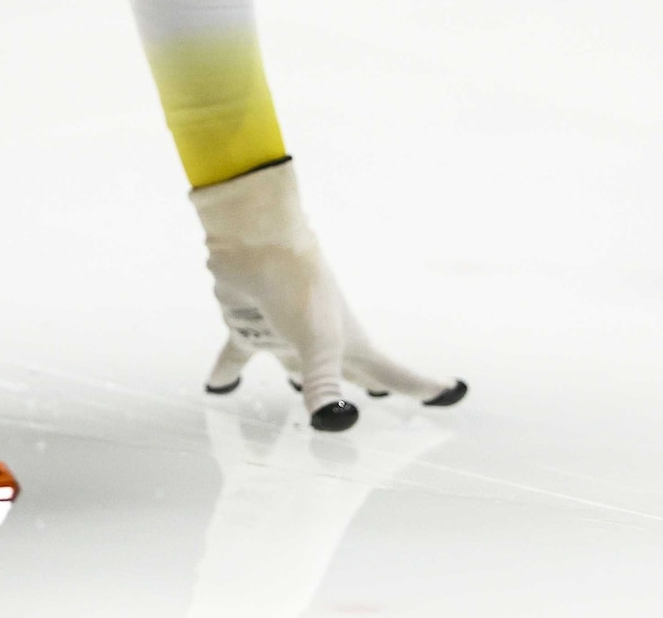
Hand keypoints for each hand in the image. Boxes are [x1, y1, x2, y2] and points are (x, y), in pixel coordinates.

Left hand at [190, 159, 466, 430]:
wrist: (252, 240)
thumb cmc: (295, 283)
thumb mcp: (315, 338)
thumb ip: (323, 382)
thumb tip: (334, 423)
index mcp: (346, 342)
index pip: (389, 372)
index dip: (417, 386)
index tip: (447, 392)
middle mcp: (319, 340)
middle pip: (347, 372)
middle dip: (366, 386)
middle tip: (385, 398)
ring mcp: (284, 332)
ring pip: (294, 366)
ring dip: (300, 381)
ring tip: (304, 398)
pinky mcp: (250, 326)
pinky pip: (237, 354)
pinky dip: (227, 369)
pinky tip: (215, 386)